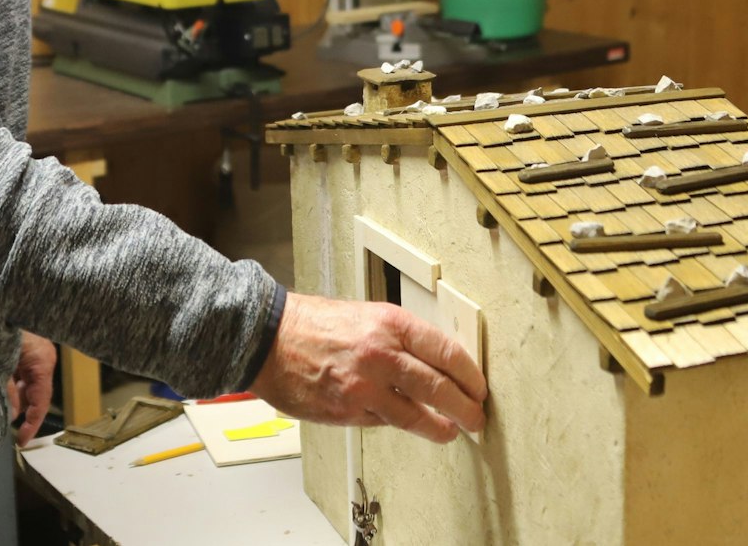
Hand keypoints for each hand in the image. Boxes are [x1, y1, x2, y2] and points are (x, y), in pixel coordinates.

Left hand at [7, 331, 56, 446]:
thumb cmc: (0, 326)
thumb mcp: (1, 362)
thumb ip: (6, 390)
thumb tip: (10, 415)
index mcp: (42, 361)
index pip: (41, 402)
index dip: (32, 425)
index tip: (21, 441)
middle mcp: (44, 358)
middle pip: (36, 394)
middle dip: (22, 411)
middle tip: (7, 427)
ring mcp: (37, 352)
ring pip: (29, 384)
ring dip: (17, 396)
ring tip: (0, 406)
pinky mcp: (28, 348)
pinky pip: (25, 372)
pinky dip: (15, 383)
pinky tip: (2, 387)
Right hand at [248, 292, 485, 443]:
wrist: (268, 338)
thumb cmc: (314, 323)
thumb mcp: (366, 315)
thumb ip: (399, 338)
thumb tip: (435, 362)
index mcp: (390, 323)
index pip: (447, 352)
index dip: (471, 375)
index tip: (479, 387)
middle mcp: (382, 355)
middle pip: (440, 389)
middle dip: (466, 408)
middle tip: (476, 417)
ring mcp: (364, 387)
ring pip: (417, 417)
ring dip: (440, 428)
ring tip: (451, 432)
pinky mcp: (348, 411)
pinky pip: (384, 423)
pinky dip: (398, 423)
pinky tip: (407, 423)